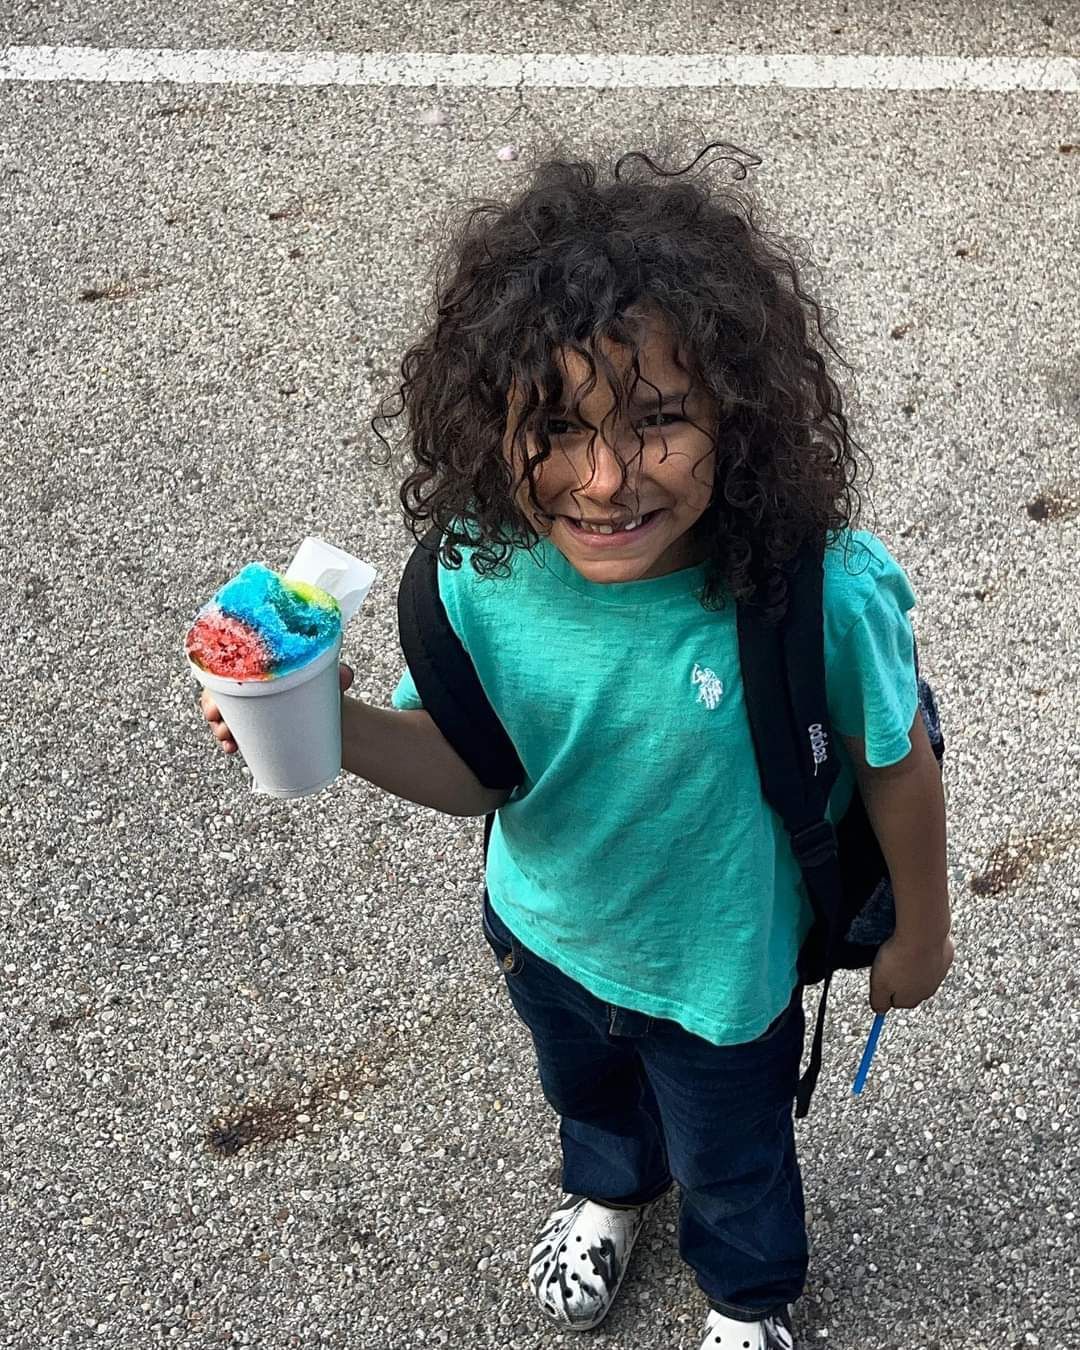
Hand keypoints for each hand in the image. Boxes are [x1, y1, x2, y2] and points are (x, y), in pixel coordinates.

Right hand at [199, 663, 354, 753]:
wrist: (330, 718)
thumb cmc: (323, 691)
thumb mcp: (328, 681)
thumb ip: (337, 675)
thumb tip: (346, 675)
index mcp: (259, 665)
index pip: (228, 665)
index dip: (218, 676)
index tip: (220, 689)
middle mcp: (246, 685)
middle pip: (216, 692)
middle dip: (213, 707)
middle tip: (223, 720)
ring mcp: (245, 709)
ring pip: (219, 716)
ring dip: (219, 727)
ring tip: (229, 738)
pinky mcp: (249, 729)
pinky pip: (230, 735)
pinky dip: (227, 742)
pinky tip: (232, 748)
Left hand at [869, 930, 953, 1012]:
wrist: (923, 935)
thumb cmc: (899, 959)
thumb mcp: (879, 984)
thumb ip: (879, 1001)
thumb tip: (879, 1012)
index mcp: (910, 1000)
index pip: (895, 1002)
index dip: (885, 989)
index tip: (879, 976)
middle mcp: (927, 991)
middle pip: (910, 988)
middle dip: (900, 978)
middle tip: (890, 962)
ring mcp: (938, 974)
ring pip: (922, 972)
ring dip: (912, 964)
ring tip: (902, 950)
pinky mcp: (945, 957)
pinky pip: (931, 956)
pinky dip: (924, 950)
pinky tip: (917, 943)